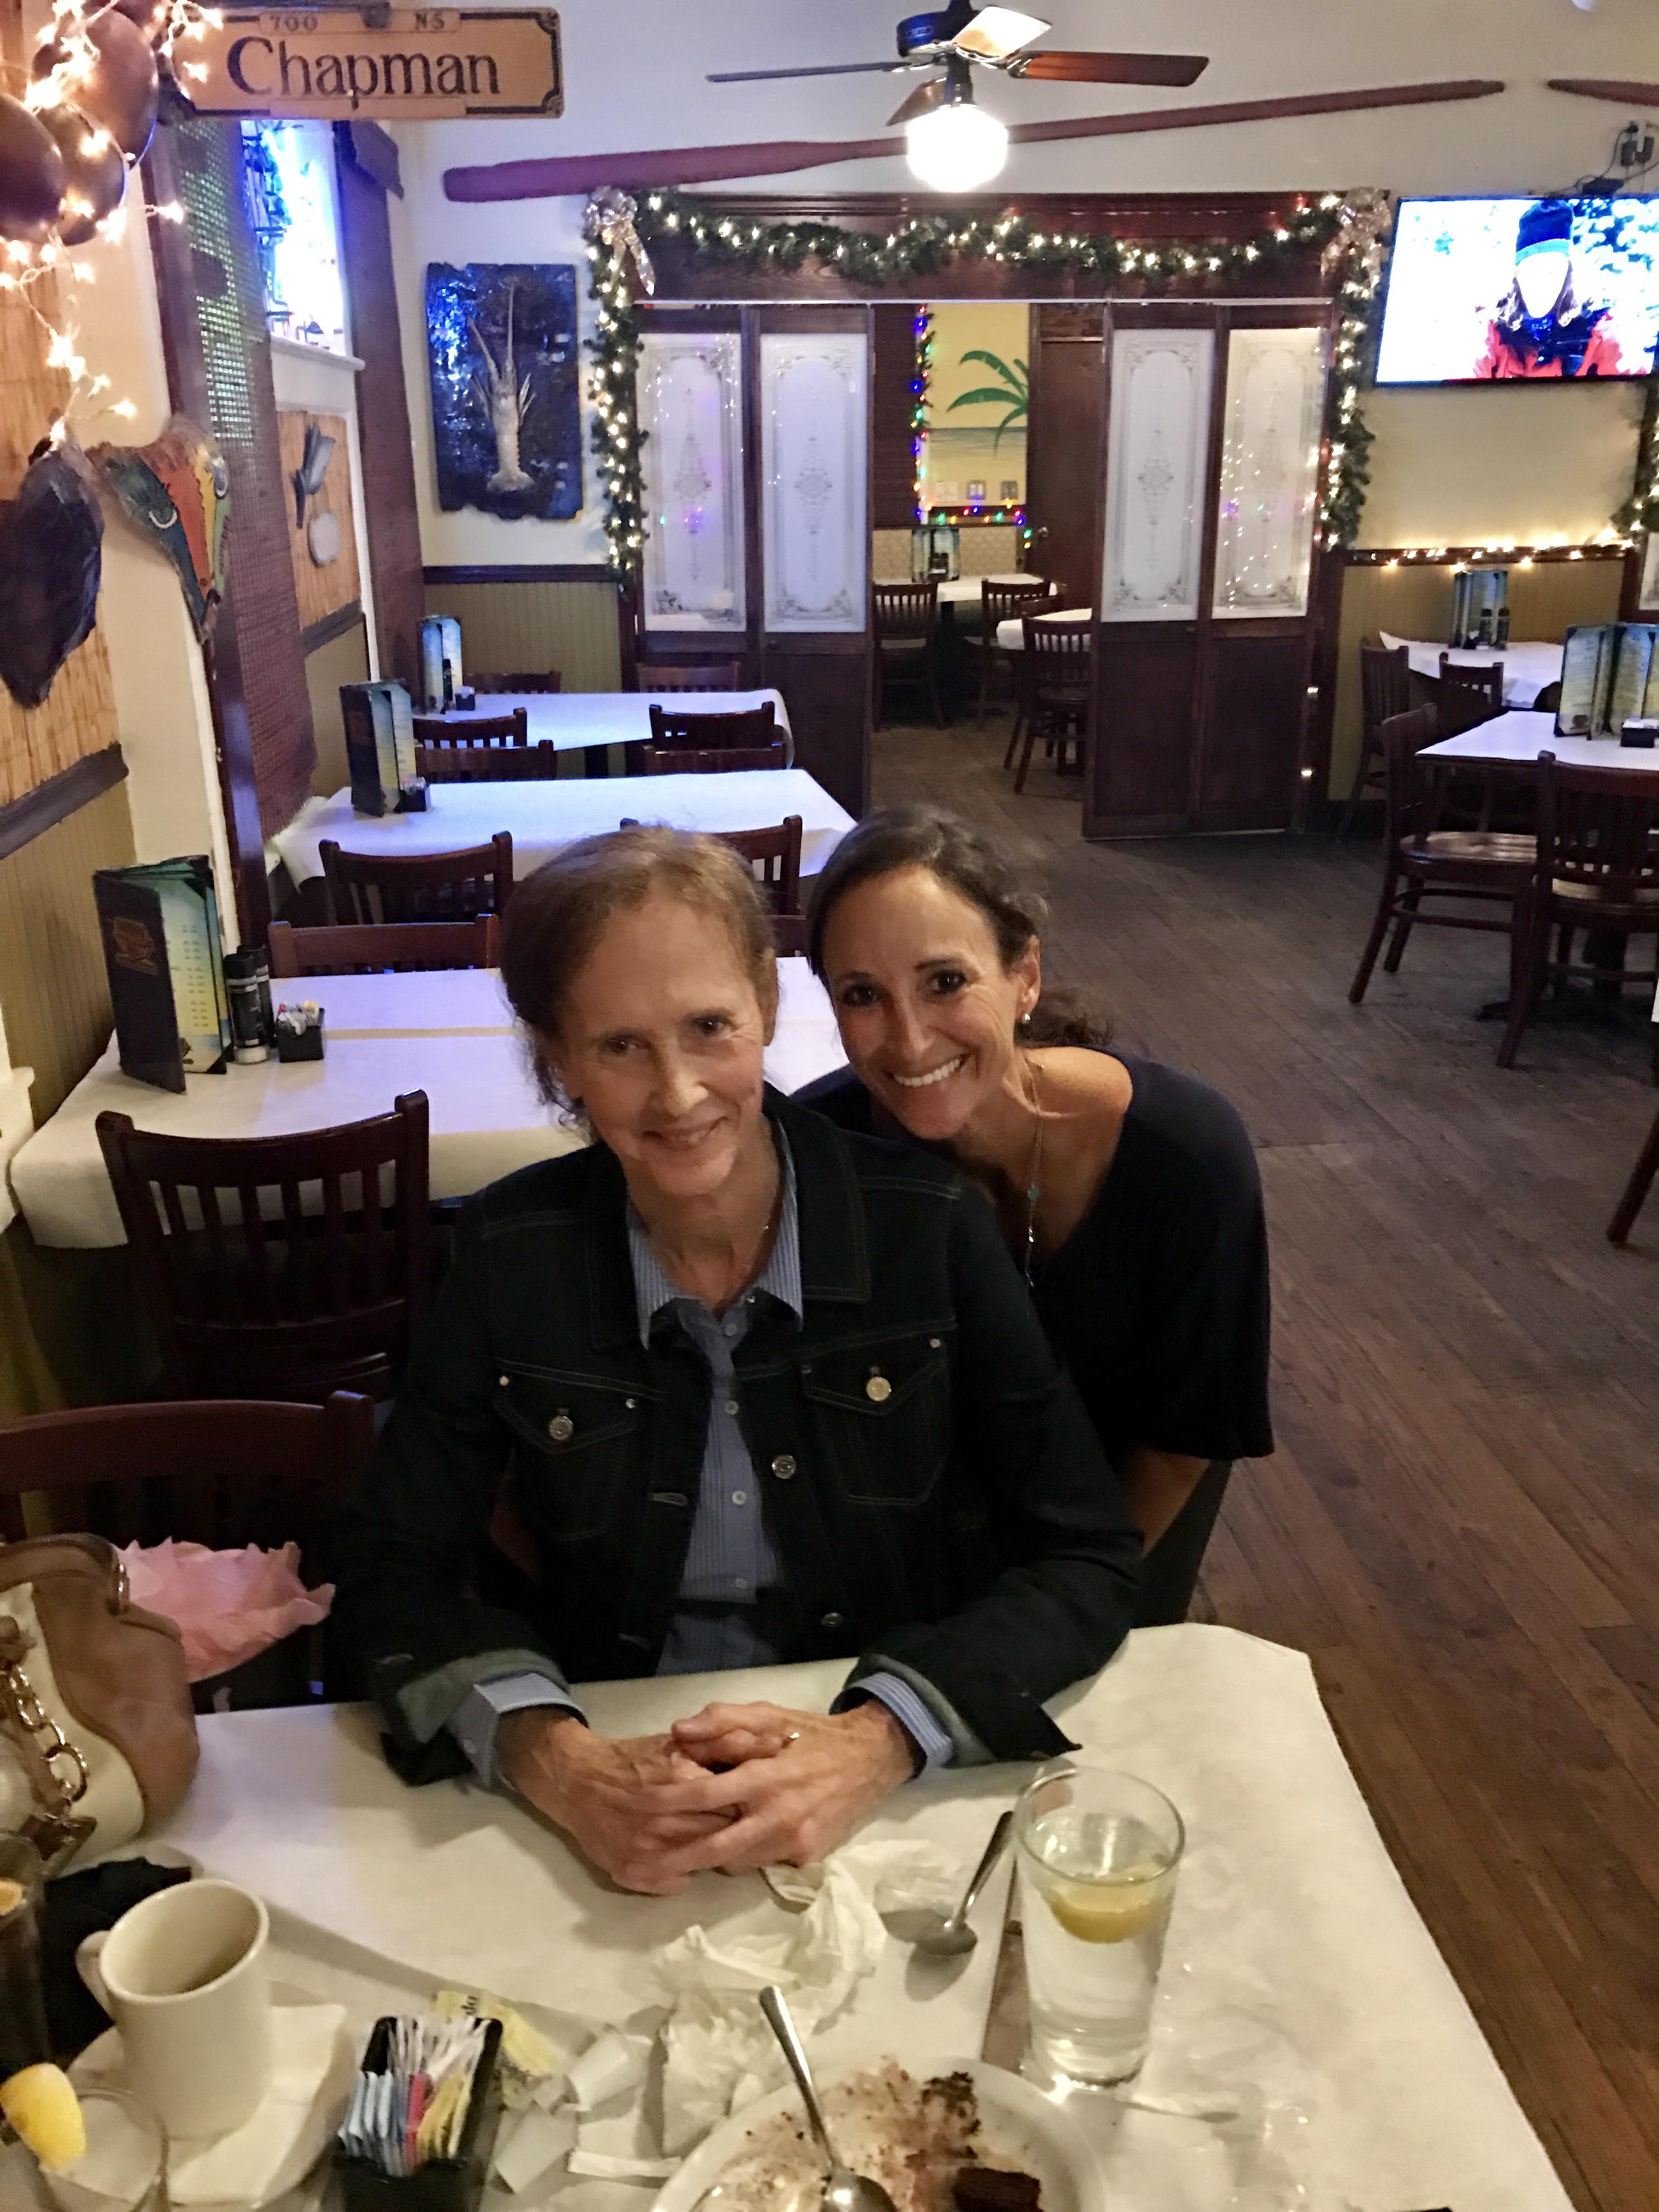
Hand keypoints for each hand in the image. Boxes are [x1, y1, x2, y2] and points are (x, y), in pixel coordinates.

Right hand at [496, 1711, 735, 1894]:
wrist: (578, 1781)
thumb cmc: (632, 1760)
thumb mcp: (675, 1744)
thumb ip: (713, 1753)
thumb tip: (752, 1765)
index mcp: (677, 1783)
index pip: (732, 1803)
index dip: (743, 1802)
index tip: (747, 1801)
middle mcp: (663, 1821)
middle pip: (720, 1835)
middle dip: (731, 1829)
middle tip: (734, 1824)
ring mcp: (646, 1852)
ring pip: (701, 1862)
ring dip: (710, 1852)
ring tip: (711, 1839)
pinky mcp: (631, 1873)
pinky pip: (676, 1884)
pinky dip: (684, 1873)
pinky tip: (683, 1856)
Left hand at [653, 1701, 916, 1875]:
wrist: (870, 1760)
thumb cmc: (811, 1734)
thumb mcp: (769, 1714)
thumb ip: (723, 1720)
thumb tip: (678, 1732)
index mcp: (766, 1776)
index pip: (707, 1794)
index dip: (670, 1803)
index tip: (640, 1808)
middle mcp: (779, 1816)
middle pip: (717, 1848)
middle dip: (678, 1858)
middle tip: (643, 1864)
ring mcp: (795, 1842)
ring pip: (739, 1861)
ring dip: (713, 1855)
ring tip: (683, 1849)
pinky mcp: (807, 1857)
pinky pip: (764, 1862)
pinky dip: (746, 1853)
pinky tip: (737, 1841)